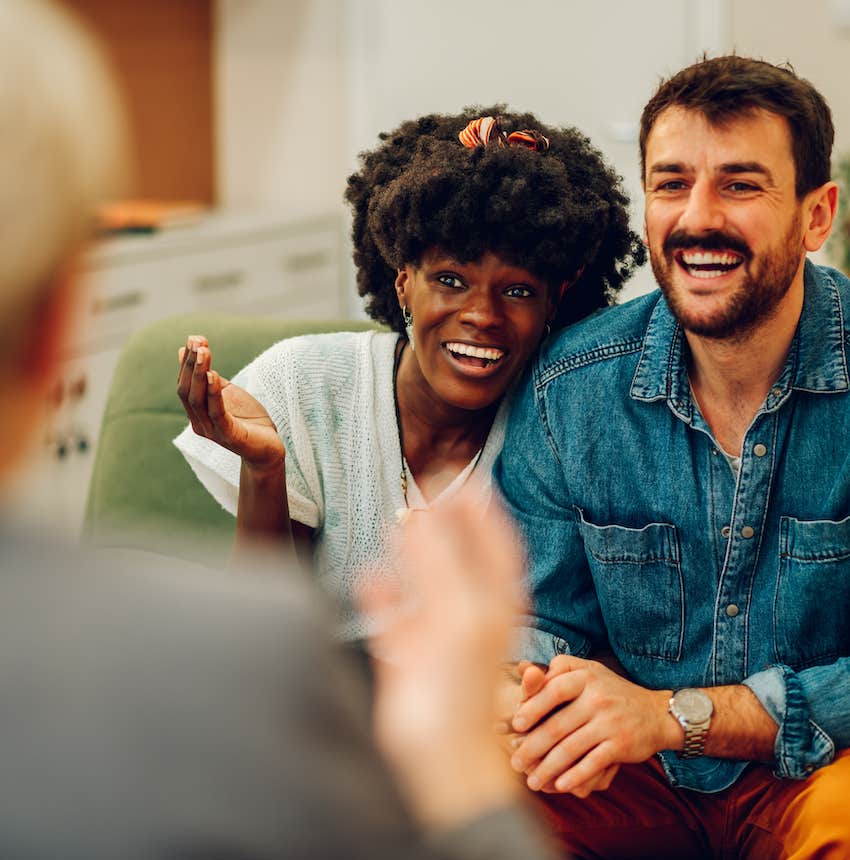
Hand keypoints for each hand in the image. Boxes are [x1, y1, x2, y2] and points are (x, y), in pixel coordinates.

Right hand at [177, 335, 284, 469]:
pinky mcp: (229, 436)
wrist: (269, 449)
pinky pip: (217, 412)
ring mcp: (212, 431)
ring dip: (199, 373)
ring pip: (198, 400)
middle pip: (187, 391)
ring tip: (204, 351)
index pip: (185, 385)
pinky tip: (213, 374)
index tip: (193, 339)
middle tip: (197, 341)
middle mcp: (200, 423)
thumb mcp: (228, 393)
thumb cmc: (248, 419)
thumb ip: (210, 377)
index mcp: (197, 413)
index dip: (187, 362)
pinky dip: (213, 393)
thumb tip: (190, 351)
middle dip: (190, 364)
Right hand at [361, 486, 526, 827]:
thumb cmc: (460, 689)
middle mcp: (470, 615)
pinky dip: (383, 597)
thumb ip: (439, 564)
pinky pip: (395, 620)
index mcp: (494, 604)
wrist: (441, 760)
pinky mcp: (409, 662)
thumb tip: (422, 517)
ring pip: (426, 585)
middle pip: (458, 558)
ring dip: (413, 555)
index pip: (494, 543)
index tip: (461, 476)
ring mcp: (439, 637)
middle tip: (426, 490)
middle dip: (443, 525)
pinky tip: (369, 578)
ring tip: (399, 522)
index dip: (480, 509)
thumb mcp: (458, 613)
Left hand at [510, 655, 670, 795]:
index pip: (552, 691)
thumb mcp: (589, 672)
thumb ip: (559, 669)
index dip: (531, 708)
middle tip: (515, 762)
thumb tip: (524, 669)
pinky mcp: (621, 745)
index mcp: (585, 677)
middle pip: (556, 726)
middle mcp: (597, 698)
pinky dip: (574, 776)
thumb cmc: (610, 691)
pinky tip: (559, 785)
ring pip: (570, 749)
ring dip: (547, 768)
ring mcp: (609, 722)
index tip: (515, 725)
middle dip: (531, 747)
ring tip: (532, 781)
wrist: (656, 713)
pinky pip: (592, 763)